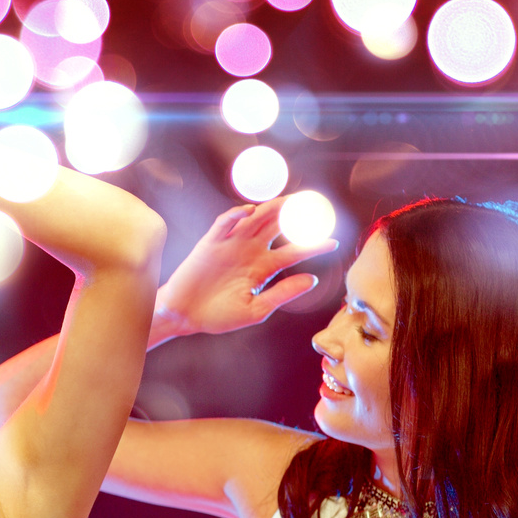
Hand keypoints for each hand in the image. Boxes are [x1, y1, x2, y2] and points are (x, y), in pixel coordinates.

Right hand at [154, 196, 337, 338]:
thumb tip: (313, 280)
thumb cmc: (219, 316)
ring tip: (288, 201)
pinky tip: (250, 211)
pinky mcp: (211, 243)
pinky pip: (225, 224)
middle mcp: (251, 251)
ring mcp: (231, 245)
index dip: (313, 245)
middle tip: (314, 204)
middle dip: (295, 214)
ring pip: (256, 219)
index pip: (294, 251)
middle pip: (278, 226)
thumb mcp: (255, 310)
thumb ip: (282, 294)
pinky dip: (236, 215)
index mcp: (264, 268)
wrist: (184, 315)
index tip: (333, 241)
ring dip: (271, 208)